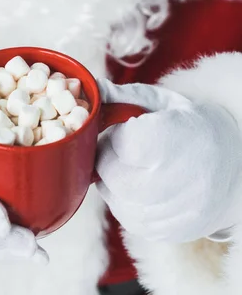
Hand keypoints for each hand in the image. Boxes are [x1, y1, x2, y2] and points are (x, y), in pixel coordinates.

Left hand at [96, 79, 241, 242]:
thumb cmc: (192, 126)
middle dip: (107, 159)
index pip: (124, 143)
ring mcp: (179, 211)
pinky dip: (124, 202)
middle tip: (121, 149)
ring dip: (111, 182)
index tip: (124, 129)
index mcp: (178, 138)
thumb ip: (123, 96)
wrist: (236, 165)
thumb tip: (92, 88)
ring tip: (130, 166)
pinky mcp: (174, 232)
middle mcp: (182, 179)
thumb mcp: (163, 102)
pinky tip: (138, 185)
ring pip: (117, 201)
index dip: (115, 135)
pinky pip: (130, 221)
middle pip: (115, 175)